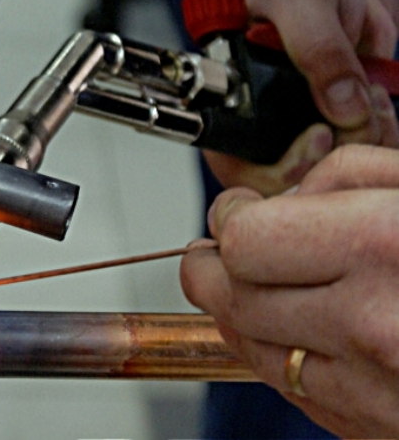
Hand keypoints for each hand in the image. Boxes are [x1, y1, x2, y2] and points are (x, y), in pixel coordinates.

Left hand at [180, 145, 398, 437]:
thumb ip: (346, 176)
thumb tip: (282, 197)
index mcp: (381, 246)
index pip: (241, 240)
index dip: (229, 219)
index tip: (236, 210)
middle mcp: (369, 323)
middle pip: (227, 296)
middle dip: (210, 264)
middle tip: (218, 244)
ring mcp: (369, 386)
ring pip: (244, 344)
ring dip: (231, 307)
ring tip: (250, 281)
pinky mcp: (369, 425)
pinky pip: (286, 385)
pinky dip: (270, 349)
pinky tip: (290, 324)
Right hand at [204, 0, 398, 195]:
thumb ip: (314, 48)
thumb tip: (339, 107)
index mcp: (226, 99)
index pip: (235, 164)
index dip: (275, 169)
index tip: (316, 139)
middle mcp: (259, 123)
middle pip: (284, 180)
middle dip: (330, 154)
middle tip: (352, 115)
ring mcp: (298, 129)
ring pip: (327, 173)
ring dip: (363, 140)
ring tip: (367, 93)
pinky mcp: (337, 127)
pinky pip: (360, 156)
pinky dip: (381, 135)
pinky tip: (378, 101)